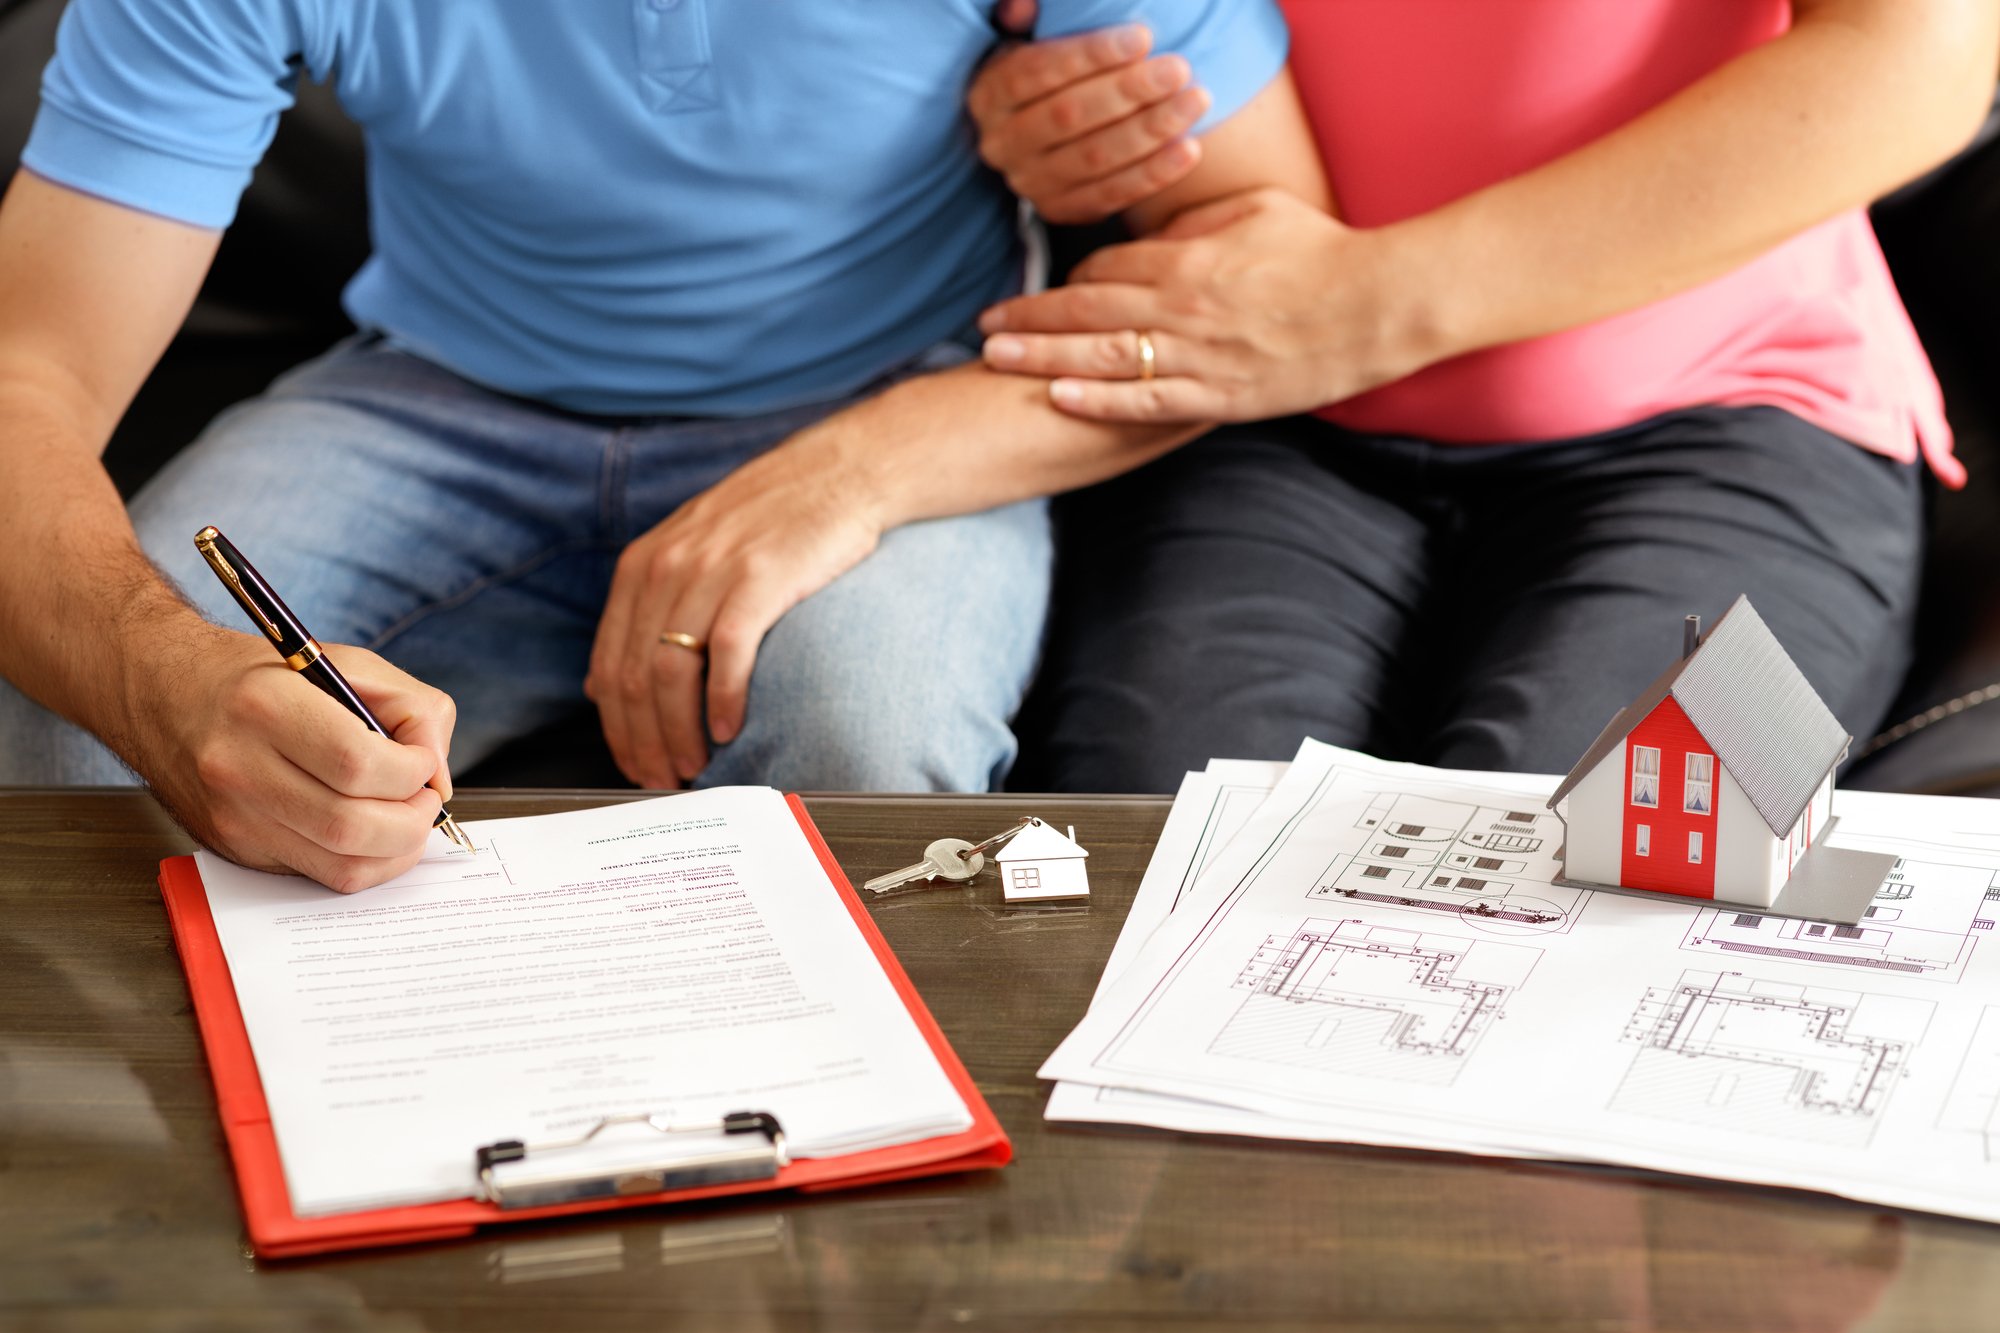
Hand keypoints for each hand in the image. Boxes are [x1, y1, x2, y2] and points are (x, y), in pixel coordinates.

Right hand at [131, 624, 456, 893]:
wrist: (163, 692)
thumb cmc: (264, 675)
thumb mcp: (346, 663)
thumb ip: (414, 709)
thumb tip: (439, 775)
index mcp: (265, 706)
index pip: (358, 764)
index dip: (412, 772)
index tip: (425, 763)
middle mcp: (239, 767)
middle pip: (352, 826)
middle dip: (413, 820)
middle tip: (426, 799)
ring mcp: (233, 817)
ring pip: (340, 865)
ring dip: (396, 850)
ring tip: (407, 816)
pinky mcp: (235, 848)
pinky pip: (318, 874)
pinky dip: (363, 861)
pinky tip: (373, 832)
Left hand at [586, 439, 885, 788]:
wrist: (835, 474)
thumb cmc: (768, 520)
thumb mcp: (687, 551)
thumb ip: (645, 610)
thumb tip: (601, 681)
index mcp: (641, 567)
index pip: (608, 668)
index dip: (618, 730)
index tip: (635, 764)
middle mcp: (666, 568)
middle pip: (634, 679)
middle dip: (645, 742)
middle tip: (664, 780)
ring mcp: (711, 573)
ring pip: (672, 674)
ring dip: (680, 732)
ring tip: (696, 764)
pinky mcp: (759, 579)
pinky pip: (727, 655)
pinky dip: (724, 701)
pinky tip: (731, 727)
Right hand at [968, 16, 1208, 224]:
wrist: (1049, 134)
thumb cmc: (1052, 72)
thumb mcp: (1031, 38)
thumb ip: (1027, 17)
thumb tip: (1022, 6)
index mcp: (989, 94)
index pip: (1037, 72)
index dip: (1091, 55)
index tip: (1143, 38)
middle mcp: (1002, 143)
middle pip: (1069, 116)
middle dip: (1128, 91)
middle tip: (1178, 69)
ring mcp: (1030, 183)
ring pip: (1094, 158)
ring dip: (1150, 131)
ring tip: (1195, 101)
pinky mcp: (1061, 210)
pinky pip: (1112, 196)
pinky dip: (1153, 175)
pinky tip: (1189, 150)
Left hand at [979, 187, 1438, 423]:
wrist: (1375, 307)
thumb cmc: (1323, 254)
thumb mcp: (1258, 210)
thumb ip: (1200, 221)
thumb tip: (1159, 229)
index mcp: (1189, 259)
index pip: (1107, 266)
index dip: (1071, 276)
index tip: (1047, 288)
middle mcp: (1181, 307)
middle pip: (1085, 307)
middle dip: (1029, 316)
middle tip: (984, 324)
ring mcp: (1197, 355)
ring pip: (1102, 354)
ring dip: (1042, 356)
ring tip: (996, 359)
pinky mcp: (1217, 397)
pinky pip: (1145, 401)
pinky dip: (1098, 400)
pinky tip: (1058, 398)